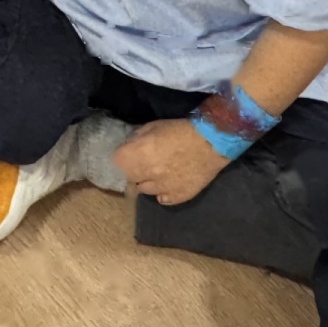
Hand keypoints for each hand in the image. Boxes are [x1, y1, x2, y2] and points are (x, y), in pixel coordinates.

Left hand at [112, 118, 230, 205]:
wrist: (211, 143)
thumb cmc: (180, 130)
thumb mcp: (153, 126)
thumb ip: (137, 138)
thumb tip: (129, 145)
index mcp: (139, 154)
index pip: (117, 162)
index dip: (121, 157)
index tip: (127, 154)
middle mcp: (147, 174)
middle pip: (129, 178)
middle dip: (133, 171)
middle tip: (142, 164)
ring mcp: (163, 188)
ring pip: (144, 190)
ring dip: (147, 182)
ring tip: (157, 174)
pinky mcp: (178, 196)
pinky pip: (162, 200)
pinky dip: (162, 193)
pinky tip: (167, 185)